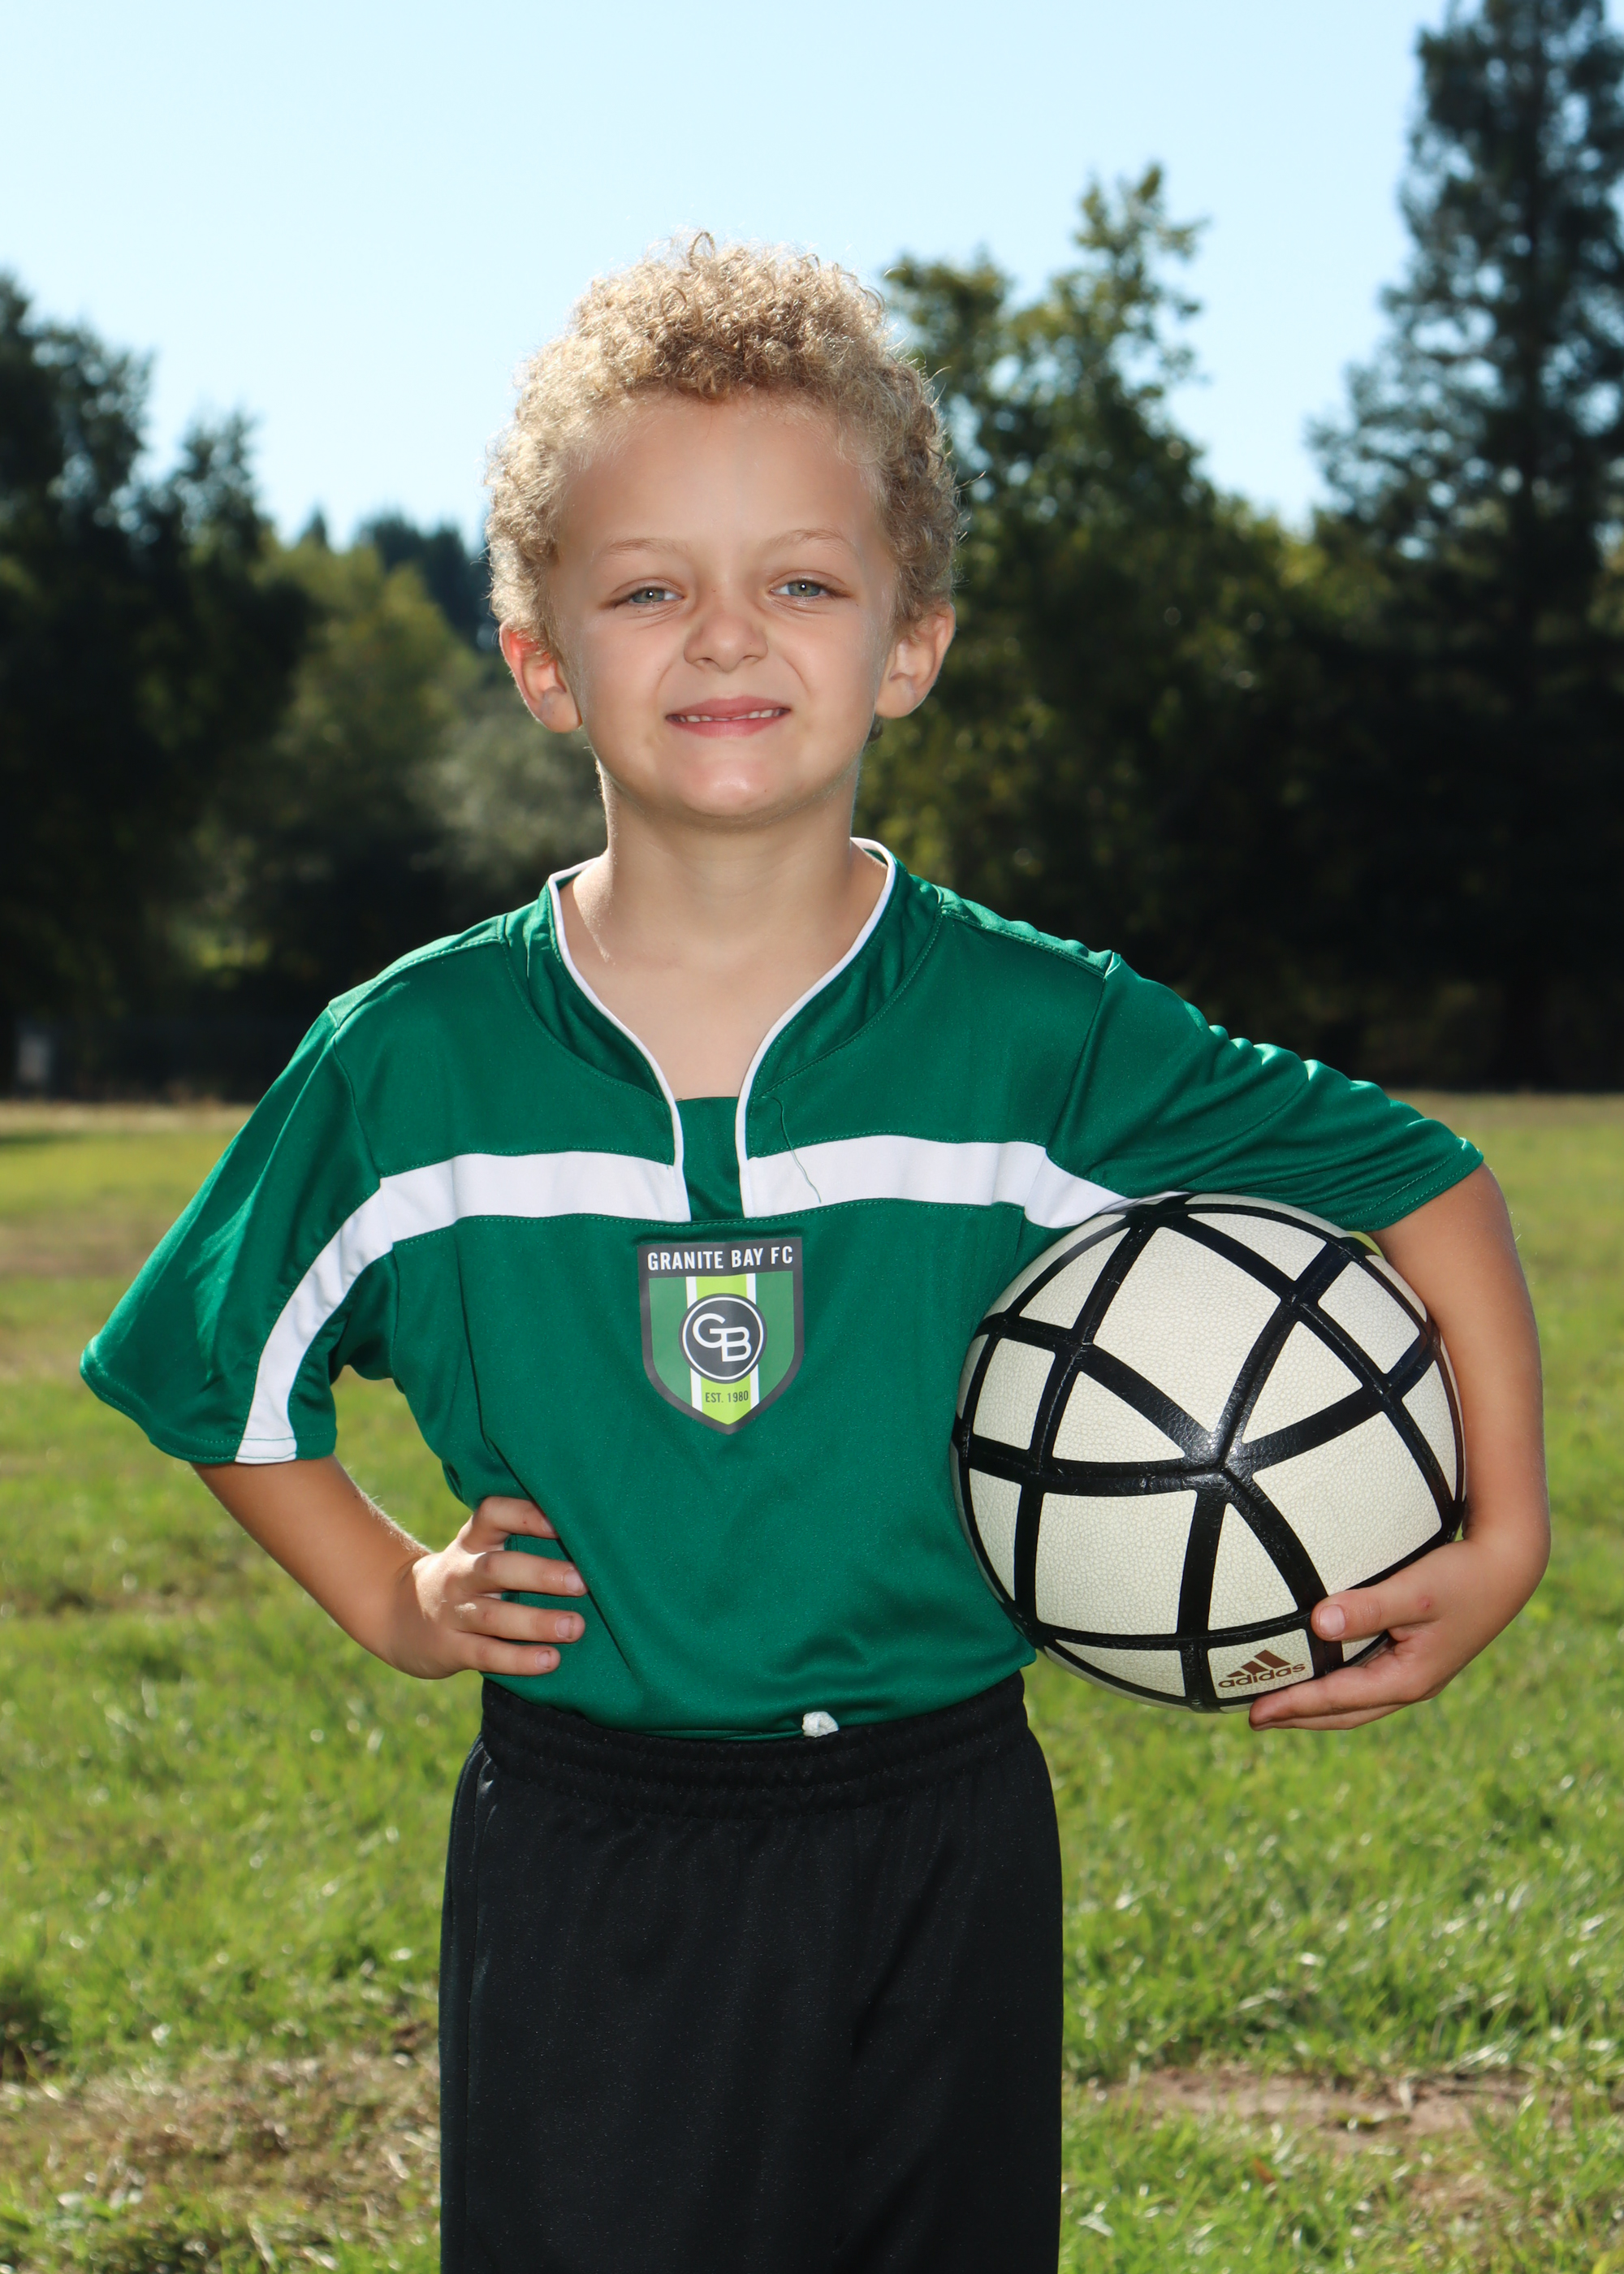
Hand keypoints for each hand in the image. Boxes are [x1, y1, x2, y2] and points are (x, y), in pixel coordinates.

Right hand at [391, 1495, 587, 1680]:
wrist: (397, 1614)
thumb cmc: (465, 1578)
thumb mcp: (479, 1550)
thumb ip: (519, 1542)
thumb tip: (591, 1543)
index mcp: (473, 1540)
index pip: (493, 1513)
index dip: (525, 1514)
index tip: (561, 1521)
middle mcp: (460, 1572)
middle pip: (497, 1568)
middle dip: (540, 1574)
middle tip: (582, 1581)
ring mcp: (453, 1611)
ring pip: (494, 1616)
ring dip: (536, 1622)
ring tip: (575, 1627)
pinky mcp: (451, 1648)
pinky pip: (487, 1655)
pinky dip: (519, 1659)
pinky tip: (550, 1660)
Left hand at [1249, 1521, 1543, 1730]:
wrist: (1508, 1568)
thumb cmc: (1459, 1577)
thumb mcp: (1412, 1592)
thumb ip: (1368, 1607)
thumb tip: (1318, 1622)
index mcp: (1408, 1679)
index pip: (1337, 1700)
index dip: (1294, 1706)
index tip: (1254, 1712)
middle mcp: (1411, 1685)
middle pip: (1344, 1713)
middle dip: (1299, 1717)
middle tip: (1253, 1718)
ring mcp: (1415, 1674)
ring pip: (1356, 1702)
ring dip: (1316, 1706)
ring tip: (1277, 1704)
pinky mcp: (1417, 1658)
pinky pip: (1366, 1682)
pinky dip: (1336, 1686)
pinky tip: (1317, 1672)